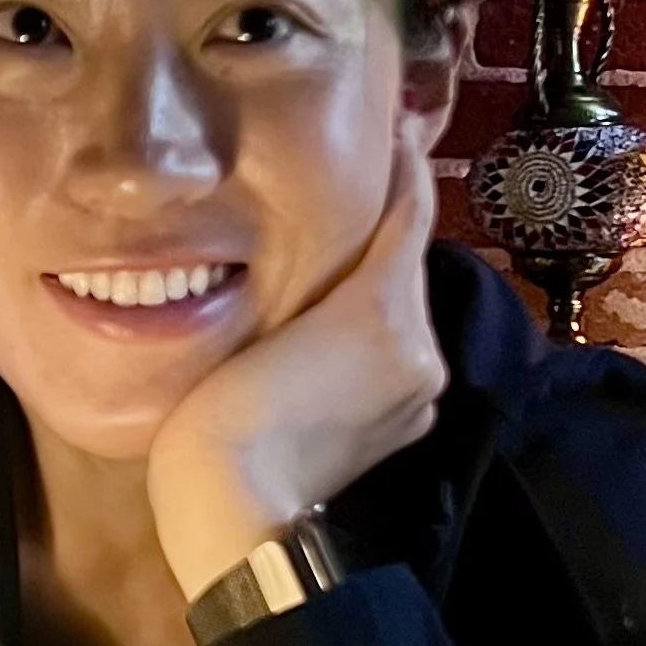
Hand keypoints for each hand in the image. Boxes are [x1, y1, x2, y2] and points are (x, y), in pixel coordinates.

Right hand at [145, 129, 445, 601]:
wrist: (240, 517)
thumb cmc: (226, 416)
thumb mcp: (260, 318)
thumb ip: (310, 269)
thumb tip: (339, 226)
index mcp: (385, 309)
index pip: (410, 212)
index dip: (404, 164)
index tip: (396, 128)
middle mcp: (419, 344)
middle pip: (404, 263)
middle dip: (380, 225)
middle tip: (348, 183)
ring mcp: (418, 390)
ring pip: (399, 310)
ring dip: (372, 281)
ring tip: (326, 254)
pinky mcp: (405, 423)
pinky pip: (394, 352)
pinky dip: (372, 330)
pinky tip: (332, 325)